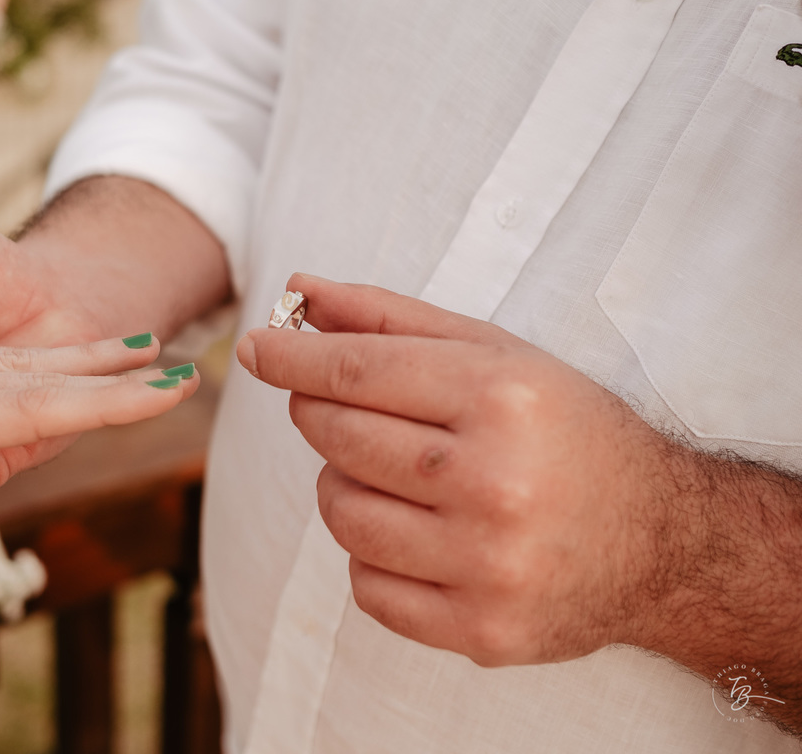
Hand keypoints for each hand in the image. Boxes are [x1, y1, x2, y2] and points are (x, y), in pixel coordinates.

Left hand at [236, 273, 681, 665]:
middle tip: (339, 410)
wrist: (663, 541)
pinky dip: (372, 555)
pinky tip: (415, 534)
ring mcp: (488, 565)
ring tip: (391, 475)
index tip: (257, 348)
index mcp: (503, 399)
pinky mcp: (482, 629)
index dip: (292, 358)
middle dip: (319, 416)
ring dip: (343, 486)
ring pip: (342, 514)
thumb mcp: (497, 355)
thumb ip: (392, 319)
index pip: (356, 372)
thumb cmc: (569, 432)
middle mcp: (496, 483)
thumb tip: (300, 290)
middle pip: (338, 439)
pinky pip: (368, 588)